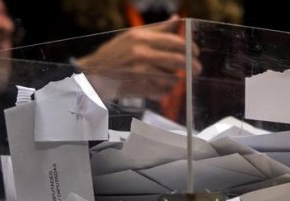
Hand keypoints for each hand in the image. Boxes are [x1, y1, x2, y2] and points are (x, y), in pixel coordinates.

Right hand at [75, 16, 201, 99]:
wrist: (93, 74)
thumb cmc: (113, 54)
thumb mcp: (132, 36)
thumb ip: (157, 29)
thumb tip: (176, 19)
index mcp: (141, 38)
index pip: (175, 42)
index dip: (190, 48)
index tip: (196, 53)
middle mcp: (141, 54)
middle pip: (178, 61)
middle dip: (192, 66)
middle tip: (197, 70)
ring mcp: (140, 72)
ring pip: (171, 78)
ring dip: (176, 80)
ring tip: (173, 79)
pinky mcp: (138, 88)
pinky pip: (162, 91)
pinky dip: (166, 91)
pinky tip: (162, 88)